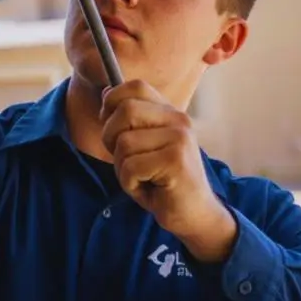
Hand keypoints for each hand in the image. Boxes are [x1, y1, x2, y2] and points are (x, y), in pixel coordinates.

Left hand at [101, 81, 237, 261]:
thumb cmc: (163, 182)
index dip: (113, 101)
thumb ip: (130, 120)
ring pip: (124, 142)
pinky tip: (148, 189)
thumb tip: (106, 92)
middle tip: (123, 158)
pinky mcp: (175, 161)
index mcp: (170, 113)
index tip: (110, 123)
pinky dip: (130, 184)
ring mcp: (179, 139)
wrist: (194, 214)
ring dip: (122, 168)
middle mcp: (178, 121)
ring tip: (142, 178)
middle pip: (125, 110)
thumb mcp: (145, 145)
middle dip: (110, 137)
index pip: (135, 86)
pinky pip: (131, 167)